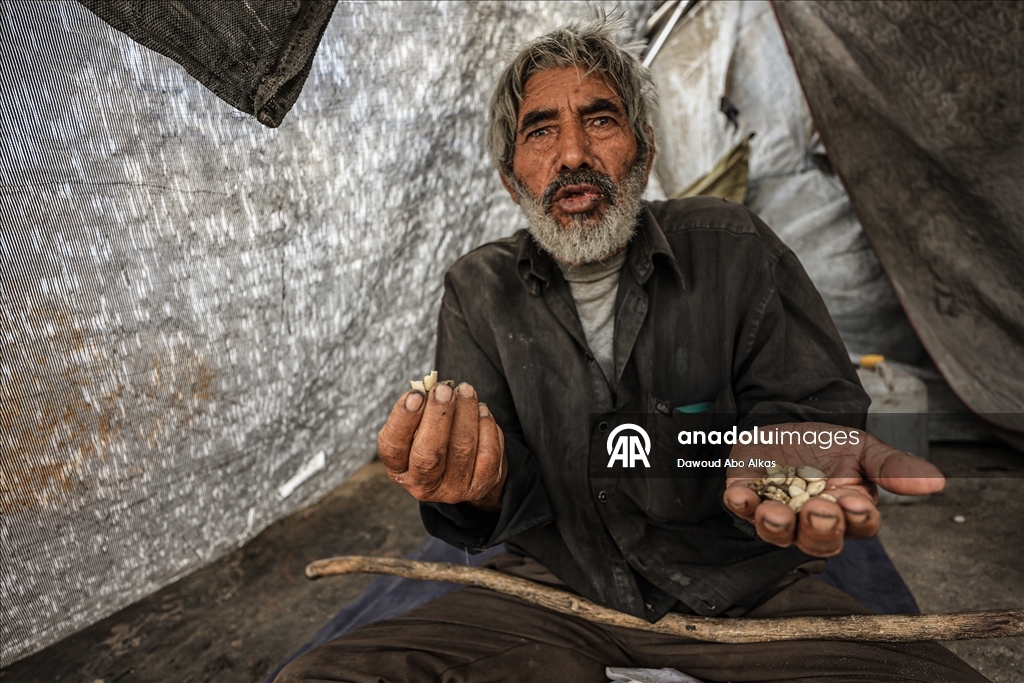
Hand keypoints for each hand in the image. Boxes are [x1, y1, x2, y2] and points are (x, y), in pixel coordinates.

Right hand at [377, 381, 506, 511]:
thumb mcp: (418, 429)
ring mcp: (454, 489)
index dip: (403, 420)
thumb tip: (433, 389)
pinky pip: (488, 453)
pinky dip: (486, 426)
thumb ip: (420, 411)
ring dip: (465, 413)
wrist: (467, 474)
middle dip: (438, 416)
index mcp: (399, 469)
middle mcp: (423, 484)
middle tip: (444, 389)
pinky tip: (481, 410)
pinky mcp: (482, 485)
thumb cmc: (434, 440)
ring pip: (462, 449)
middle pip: (428, 454)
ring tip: (465, 391)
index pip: (393, 447)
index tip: (416, 394)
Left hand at [722, 422, 944, 556]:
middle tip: (820, 508)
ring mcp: (777, 513)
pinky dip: (739, 504)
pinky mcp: (746, 499)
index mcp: (848, 513)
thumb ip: (894, 466)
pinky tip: (739, 494)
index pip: (859, 527)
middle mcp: (811, 522)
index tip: (855, 502)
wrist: (789, 423)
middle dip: (819, 528)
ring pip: (777, 534)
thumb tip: (937, 482)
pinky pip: (740, 510)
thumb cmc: (831, 445)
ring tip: (774, 512)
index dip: (857, 519)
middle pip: (818, 541)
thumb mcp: (865, 448)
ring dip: (775, 526)